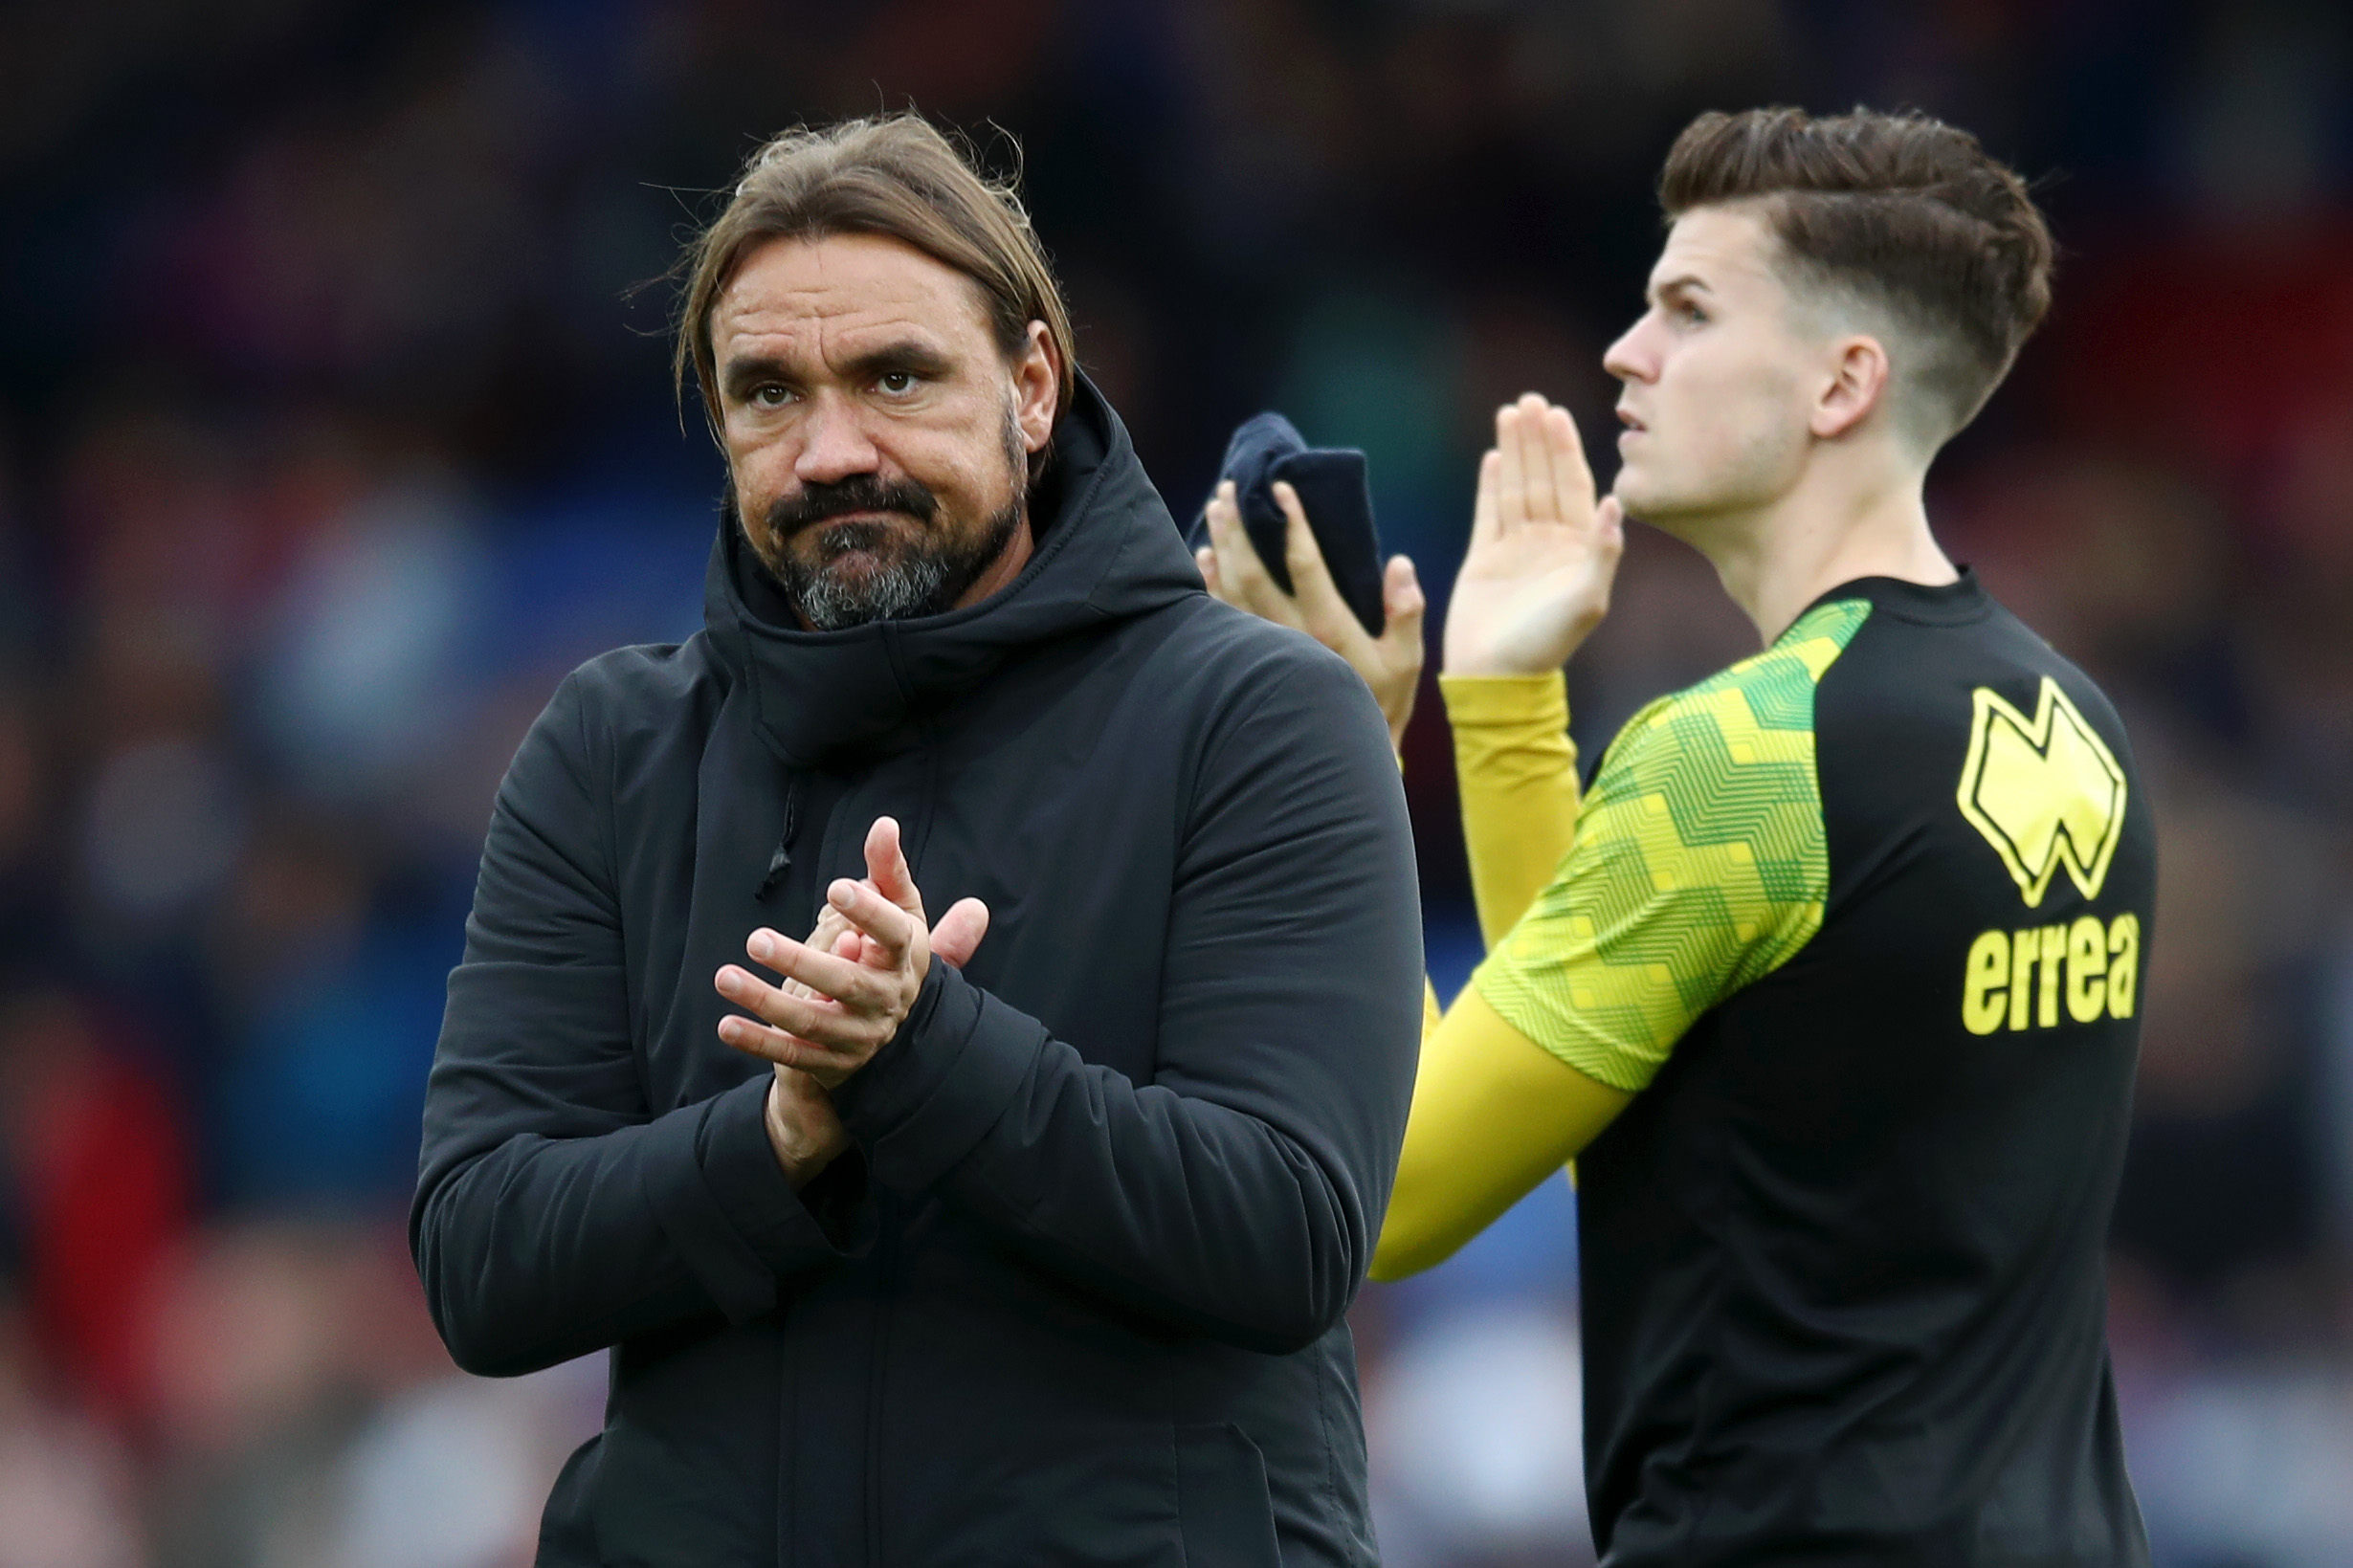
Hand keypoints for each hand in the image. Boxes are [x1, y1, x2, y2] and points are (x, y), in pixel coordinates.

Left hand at [751, 890, 991, 1185]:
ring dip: (765, 1002)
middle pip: (845, 983)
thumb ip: (889, 871)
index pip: (894, 935)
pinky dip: (758, 1042)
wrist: (897, 1032)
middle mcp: (885, 1001)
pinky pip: (791, 1054)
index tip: (836, 887)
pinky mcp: (830, 1062)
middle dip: (800, 962)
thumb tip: (884, 824)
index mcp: (904, 959)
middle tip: (756, 939)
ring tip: (725, 976)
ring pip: (811, 1021)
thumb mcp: (900, 913)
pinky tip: (726, 1023)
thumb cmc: (890, 955)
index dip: (870, 914)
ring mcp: (857, 1036)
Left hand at [1198, 479, 1426, 750]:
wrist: (1339, 756)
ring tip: (1215, 508)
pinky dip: (1210, 584)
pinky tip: (1204, 557)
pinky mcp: (1246, 663)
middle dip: (1239, 526)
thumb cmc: (1380, 707)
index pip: (1304, 564)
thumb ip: (1406, 611)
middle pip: (1252, 571)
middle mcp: (1286, 636)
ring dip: (1220, 547)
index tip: (1282, 488)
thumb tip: (1400, 563)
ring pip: (1230, 590)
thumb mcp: (1406, 662)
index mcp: (1328, 628)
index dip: (1292, 522)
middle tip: (1230, 488)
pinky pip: (1221, 616)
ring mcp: (1261, 651)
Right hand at [1442, 393, 1624, 676]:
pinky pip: (1487, 512)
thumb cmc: (1547, 644)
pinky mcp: (1483, 558)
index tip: (1557, 414)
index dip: (1565, 449)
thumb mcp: (1588, 599)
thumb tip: (1616, 501)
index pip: (1573, 486)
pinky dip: (1490, 484)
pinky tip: (1491, 457)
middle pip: (1543, 478)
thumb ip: (1603, 551)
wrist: (1497, 677)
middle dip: (1537, 439)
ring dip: (1513, 451)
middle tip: (1531, 400)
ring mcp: (1515, 548)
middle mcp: (1548, 542)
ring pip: (1515, 487)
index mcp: (1576, 547)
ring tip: (1509, 414)